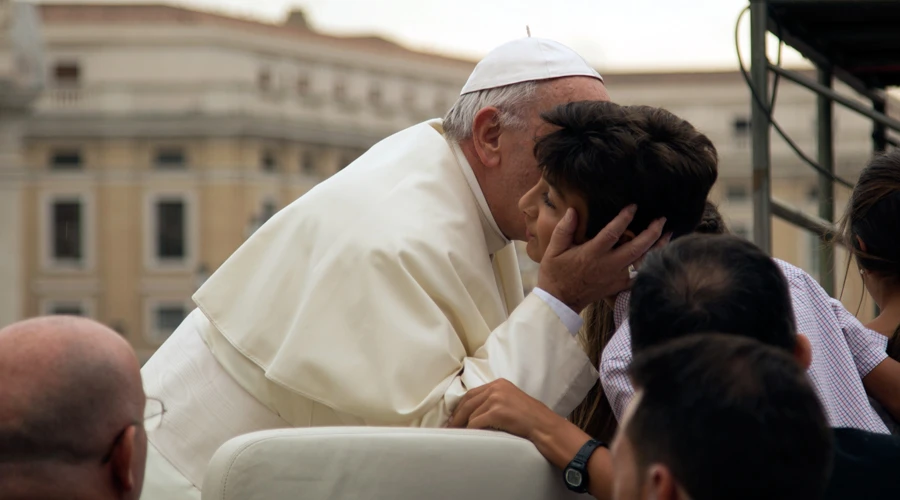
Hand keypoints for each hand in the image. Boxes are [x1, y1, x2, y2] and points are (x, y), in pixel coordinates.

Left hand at [449, 379, 563, 440]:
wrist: (545, 427)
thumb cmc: (531, 419)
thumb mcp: (512, 402)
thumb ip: (495, 401)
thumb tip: (475, 412)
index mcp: (500, 384)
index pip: (473, 393)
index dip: (460, 406)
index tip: (453, 416)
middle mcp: (497, 388)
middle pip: (468, 401)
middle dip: (456, 416)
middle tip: (448, 427)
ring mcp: (497, 399)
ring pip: (470, 413)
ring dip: (463, 425)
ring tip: (457, 434)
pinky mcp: (497, 411)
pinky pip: (476, 422)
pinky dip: (470, 430)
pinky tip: (469, 437)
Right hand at [537, 205, 666, 311]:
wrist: (560, 301)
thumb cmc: (555, 273)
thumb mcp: (553, 250)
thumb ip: (564, 230)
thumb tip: (573, 211)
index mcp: (592, 253)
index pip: (613, 232)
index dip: (625, 218)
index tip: (633, 206)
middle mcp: (608, 264)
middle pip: (637, 247)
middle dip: (652, 233)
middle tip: (661, 220)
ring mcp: (615, 276)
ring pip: (642, 261)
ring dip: (656, 247)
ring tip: (667, 235)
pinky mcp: (618, 286)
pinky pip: (638, 276)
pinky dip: (649, 266)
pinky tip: (656, 257)